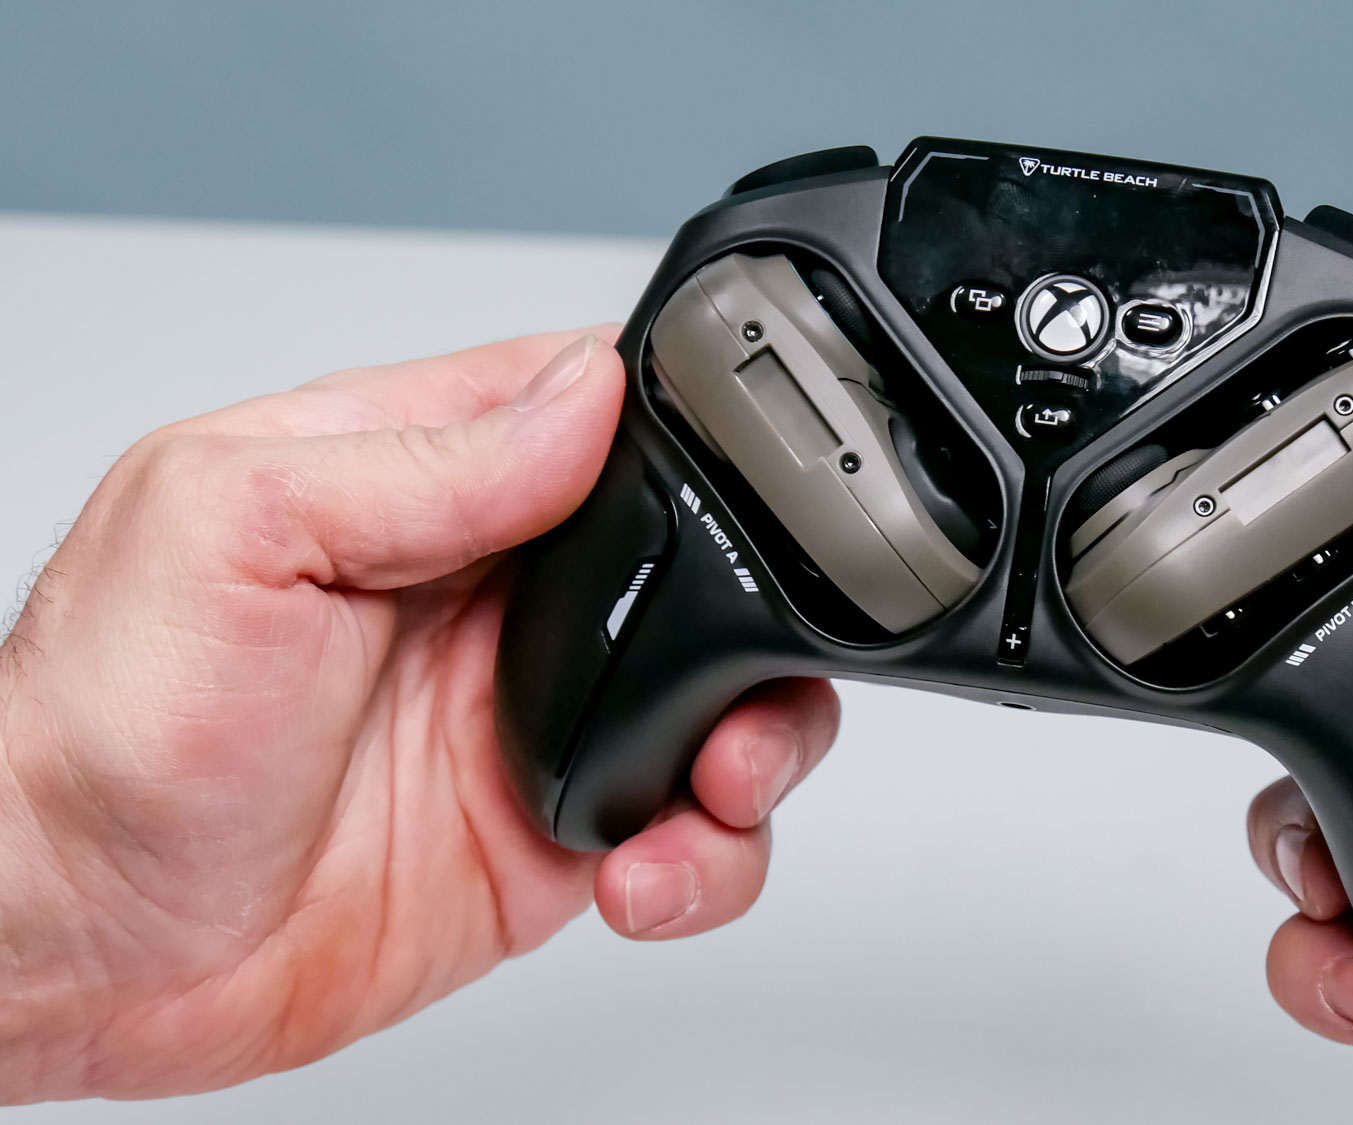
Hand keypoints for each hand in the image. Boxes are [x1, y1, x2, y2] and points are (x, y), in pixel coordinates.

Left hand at [0, 331, 839, 1101]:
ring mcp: (534, 715)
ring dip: (760, 747)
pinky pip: (688, 835)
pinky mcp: (553, 834)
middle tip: (746, 678)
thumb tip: (586, 395)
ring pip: (723, 701)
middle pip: (705, 558)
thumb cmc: (106, 728)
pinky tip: (641, 876)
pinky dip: (707, 863)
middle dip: (763, 615)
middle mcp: (496, 592)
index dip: (702, 435)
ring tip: (712, 793)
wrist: (78, 947)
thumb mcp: (236, 531)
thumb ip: (424, 462)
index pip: (601, 408)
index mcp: (420, 480)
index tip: (758, 482)